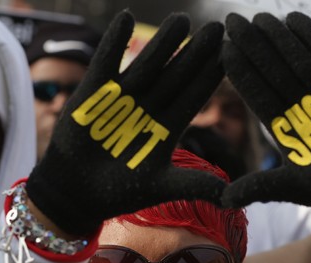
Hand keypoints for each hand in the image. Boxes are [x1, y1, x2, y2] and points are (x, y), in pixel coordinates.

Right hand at [26, 11, 224, 235]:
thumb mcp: (161, 187)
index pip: (194, 96)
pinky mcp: (94, 92)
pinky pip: (105, 62)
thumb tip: (233, 197)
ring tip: (182, 20)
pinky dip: (113, 43)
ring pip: (147, 64)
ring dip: (163, 42)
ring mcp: (123, 97)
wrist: (77, 194)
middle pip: (176, 75)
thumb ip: (194, 185)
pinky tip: (125, 18)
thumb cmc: (120, 192)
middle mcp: (149, 107)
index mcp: (168, 126)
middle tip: (218, 28)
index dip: (211, 76)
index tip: (232, 55)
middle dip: (196, 53)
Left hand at [221, 12, 310, 231]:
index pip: (257, 94)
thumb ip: (261, 187)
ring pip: (297, 60)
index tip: (224, 49)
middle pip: (273, 72)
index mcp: (283, 128)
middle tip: (231, 19)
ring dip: (278, 38)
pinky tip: (296, 19)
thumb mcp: (293, 189)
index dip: (242, 72)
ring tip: (259, 15)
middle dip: (253, 47)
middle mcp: (300, 108)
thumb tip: (223, 201)